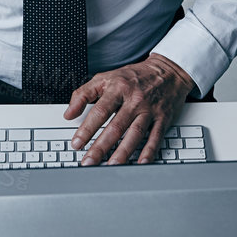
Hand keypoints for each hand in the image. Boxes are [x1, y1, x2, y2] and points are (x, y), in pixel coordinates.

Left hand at [63, 53, 194, 165]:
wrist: (167, 71)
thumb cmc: (133, 76)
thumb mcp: (105, 78)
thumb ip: (83, 94)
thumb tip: (68, 114)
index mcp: (118, 88)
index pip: (99, 112)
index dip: (87, 129)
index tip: (77, 143)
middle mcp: (134, 100)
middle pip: (116, 127)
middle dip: (101, 147)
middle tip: (89, 161)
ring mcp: (150, 110)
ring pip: (135, 134)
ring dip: (122, 152)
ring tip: (111, 166)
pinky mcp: (163, 118)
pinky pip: (155, 137)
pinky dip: (149, 151)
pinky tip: (140, 162)